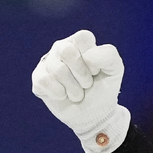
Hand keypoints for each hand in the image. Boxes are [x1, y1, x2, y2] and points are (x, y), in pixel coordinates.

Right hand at [32, 30, 130, 152]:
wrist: (95, 115)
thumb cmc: (104, 89)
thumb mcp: (114, 71)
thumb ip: (109, 56)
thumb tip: (87, 57)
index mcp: (80, 42)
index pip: (83, 37)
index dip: (93, 59)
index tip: (96, 71)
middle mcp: (62, 48)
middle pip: (66, 51)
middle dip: (82, 74)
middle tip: (87, 84)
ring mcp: (48, 62)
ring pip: (57, 70)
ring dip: (74, 89)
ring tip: (78, 93)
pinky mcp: (38, 78)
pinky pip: (44, 81)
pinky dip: (59, 93)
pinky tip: (63, 95)